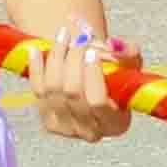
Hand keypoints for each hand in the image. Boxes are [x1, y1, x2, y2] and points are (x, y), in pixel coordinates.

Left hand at [28, 19, 130, 142]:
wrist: (91, 88)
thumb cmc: (116, 77)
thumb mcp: (131, 67)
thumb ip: (130, 56)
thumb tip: (117, 46)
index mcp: (115, 123)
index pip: (98, 102)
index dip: (92, 75)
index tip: (92, 51)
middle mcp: (89, 131)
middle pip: (73, 93)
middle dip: (74, 60)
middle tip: (79, 39)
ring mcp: (65, 127)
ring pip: (53, 89)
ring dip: (57, 58)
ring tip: (63, 36)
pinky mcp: (46, 119)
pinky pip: (37, 90)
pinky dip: (36, 68)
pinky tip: (36, 49)